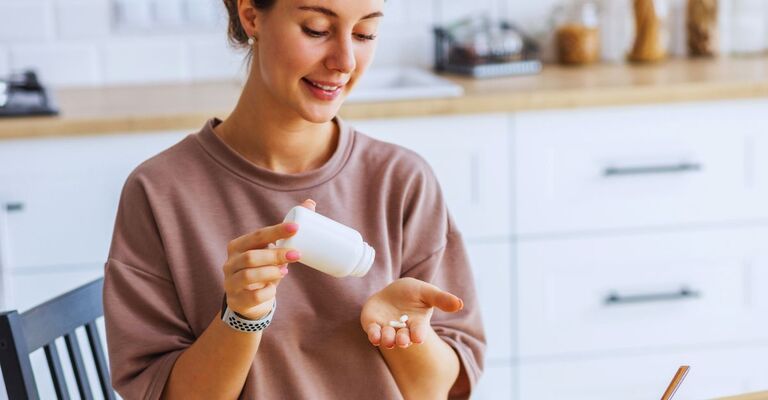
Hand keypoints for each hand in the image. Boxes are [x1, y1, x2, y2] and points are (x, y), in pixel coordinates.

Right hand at [222, 199, 315, 319]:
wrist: (248, 301)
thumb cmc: (263, 269)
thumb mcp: (272, 251)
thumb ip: (287, 232)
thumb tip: (310, 203)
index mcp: (238, 246)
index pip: (257, 236)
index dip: (276, 231)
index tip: (296, 227)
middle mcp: (230, 262)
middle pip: (251, 256)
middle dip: (276, 254)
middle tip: (297, 254)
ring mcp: (231, 282)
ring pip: (249, 275)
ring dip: (271, 272)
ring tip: (285, 272)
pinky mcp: (237, 300)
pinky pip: (253, 296)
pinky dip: (267, 293)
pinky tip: (273, 289)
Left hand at [361, 277, 463, 348]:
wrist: (392, 292)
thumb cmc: (413, 293)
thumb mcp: (427, 292)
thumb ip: (442, 299)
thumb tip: (460, 304)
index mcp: (417, 324)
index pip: (418, 331)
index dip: (418, 334)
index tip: (419, 337)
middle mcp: (402, 330)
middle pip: (403, 338)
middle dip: (403, 340)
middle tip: (403, 340)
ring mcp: (387, 329)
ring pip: (387, 338)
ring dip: (388, 339)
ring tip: (389, 339)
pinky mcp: (373, 325)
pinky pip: (373, 332)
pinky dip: (374, 335)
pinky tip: (375, 336)